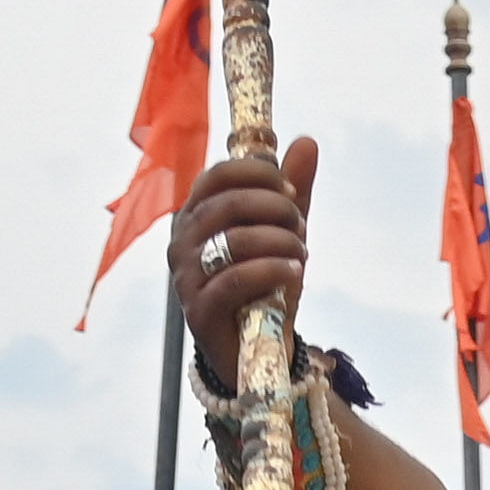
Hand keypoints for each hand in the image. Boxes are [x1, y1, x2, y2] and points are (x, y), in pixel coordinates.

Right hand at [172, 140, 316, 364]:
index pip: (218, 175)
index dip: (258, 174)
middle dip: (275, 208)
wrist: (258, 348)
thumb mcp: (283, 233)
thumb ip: (292, 192)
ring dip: (279, 240)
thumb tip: (307, 141)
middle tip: (299, 224)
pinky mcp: (199, 311)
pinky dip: (272, 270)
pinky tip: (294, 271)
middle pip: (228, 203)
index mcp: (195, 216)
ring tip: (301, 253)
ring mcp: (186, 277)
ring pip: (234, 240)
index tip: (290, 190)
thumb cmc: (264, 285)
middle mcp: (182, 242)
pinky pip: (236, 279)